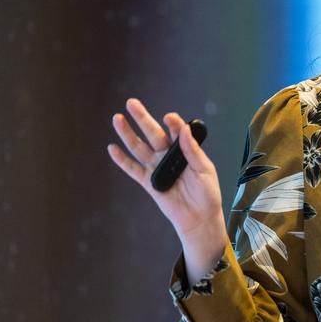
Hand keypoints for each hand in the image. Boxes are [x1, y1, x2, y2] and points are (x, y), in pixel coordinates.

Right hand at [107, 98, 226, 274]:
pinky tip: (112, 148)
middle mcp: (168, 156)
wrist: (199, 218)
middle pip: (152, 133)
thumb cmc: (207, 194)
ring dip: (127, 133)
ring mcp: (157, 168)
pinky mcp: (149, 182)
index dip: (172, 123)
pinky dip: (122, 160)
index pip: (176, 131)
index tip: (169, 118)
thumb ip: (193, 151)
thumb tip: (184, 130)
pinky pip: (133, 169)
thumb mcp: (205, 170)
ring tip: (117, 118)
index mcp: (185, 150)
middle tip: (131, 103)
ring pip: (139, 147)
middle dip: (142, 118)